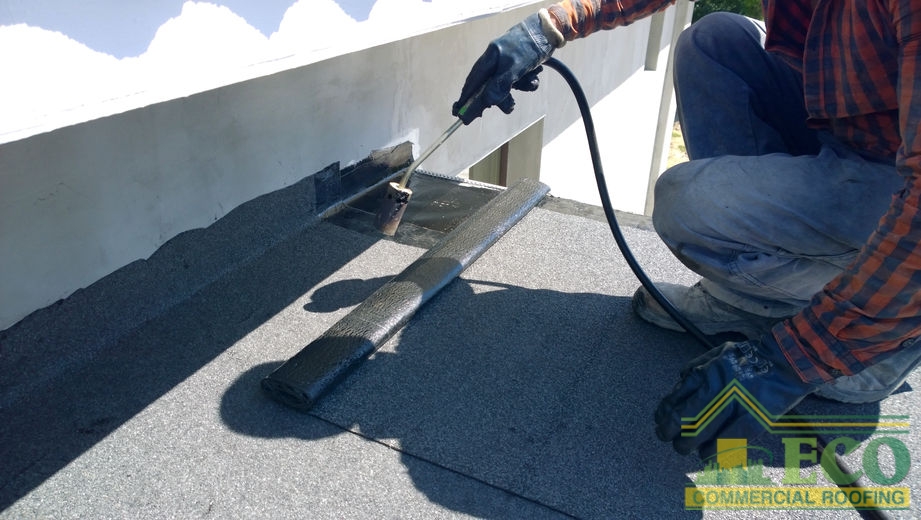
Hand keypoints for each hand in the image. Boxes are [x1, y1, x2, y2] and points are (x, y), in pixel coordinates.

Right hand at [452, 12, 556, 123]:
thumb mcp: (515, 67)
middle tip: (510, 105)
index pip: (473, 81)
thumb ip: (500, 84)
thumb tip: (487, 101)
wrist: (550, 30)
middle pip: (489, 86)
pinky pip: (518, 80)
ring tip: (530, 82)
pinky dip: (527, 82)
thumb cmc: (530, 46)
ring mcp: (506, 63)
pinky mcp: (518, 65)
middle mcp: (495, 60)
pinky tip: (534, 76)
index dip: (467, 97)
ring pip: (506, 85)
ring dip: (519, 87)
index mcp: (490, 58)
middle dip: (501, 96)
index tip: (460, 111)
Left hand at [654, 338, 818, 457]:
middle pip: (682, 419)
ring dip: (687, 445)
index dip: (663, 414)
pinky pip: (725, 442)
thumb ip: (695, 367)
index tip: (659, 420)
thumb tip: (678, 383)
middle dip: (669, 433)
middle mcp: (715, 390)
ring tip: (683, 447)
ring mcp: (734, 407)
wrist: (786, 362)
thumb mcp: (716, 353)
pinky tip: (704, 454)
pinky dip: (711, 451)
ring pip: (700, 434)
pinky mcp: (752, 421)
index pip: (674, 399)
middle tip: (665, 437)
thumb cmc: (750, 357)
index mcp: (705, 373)